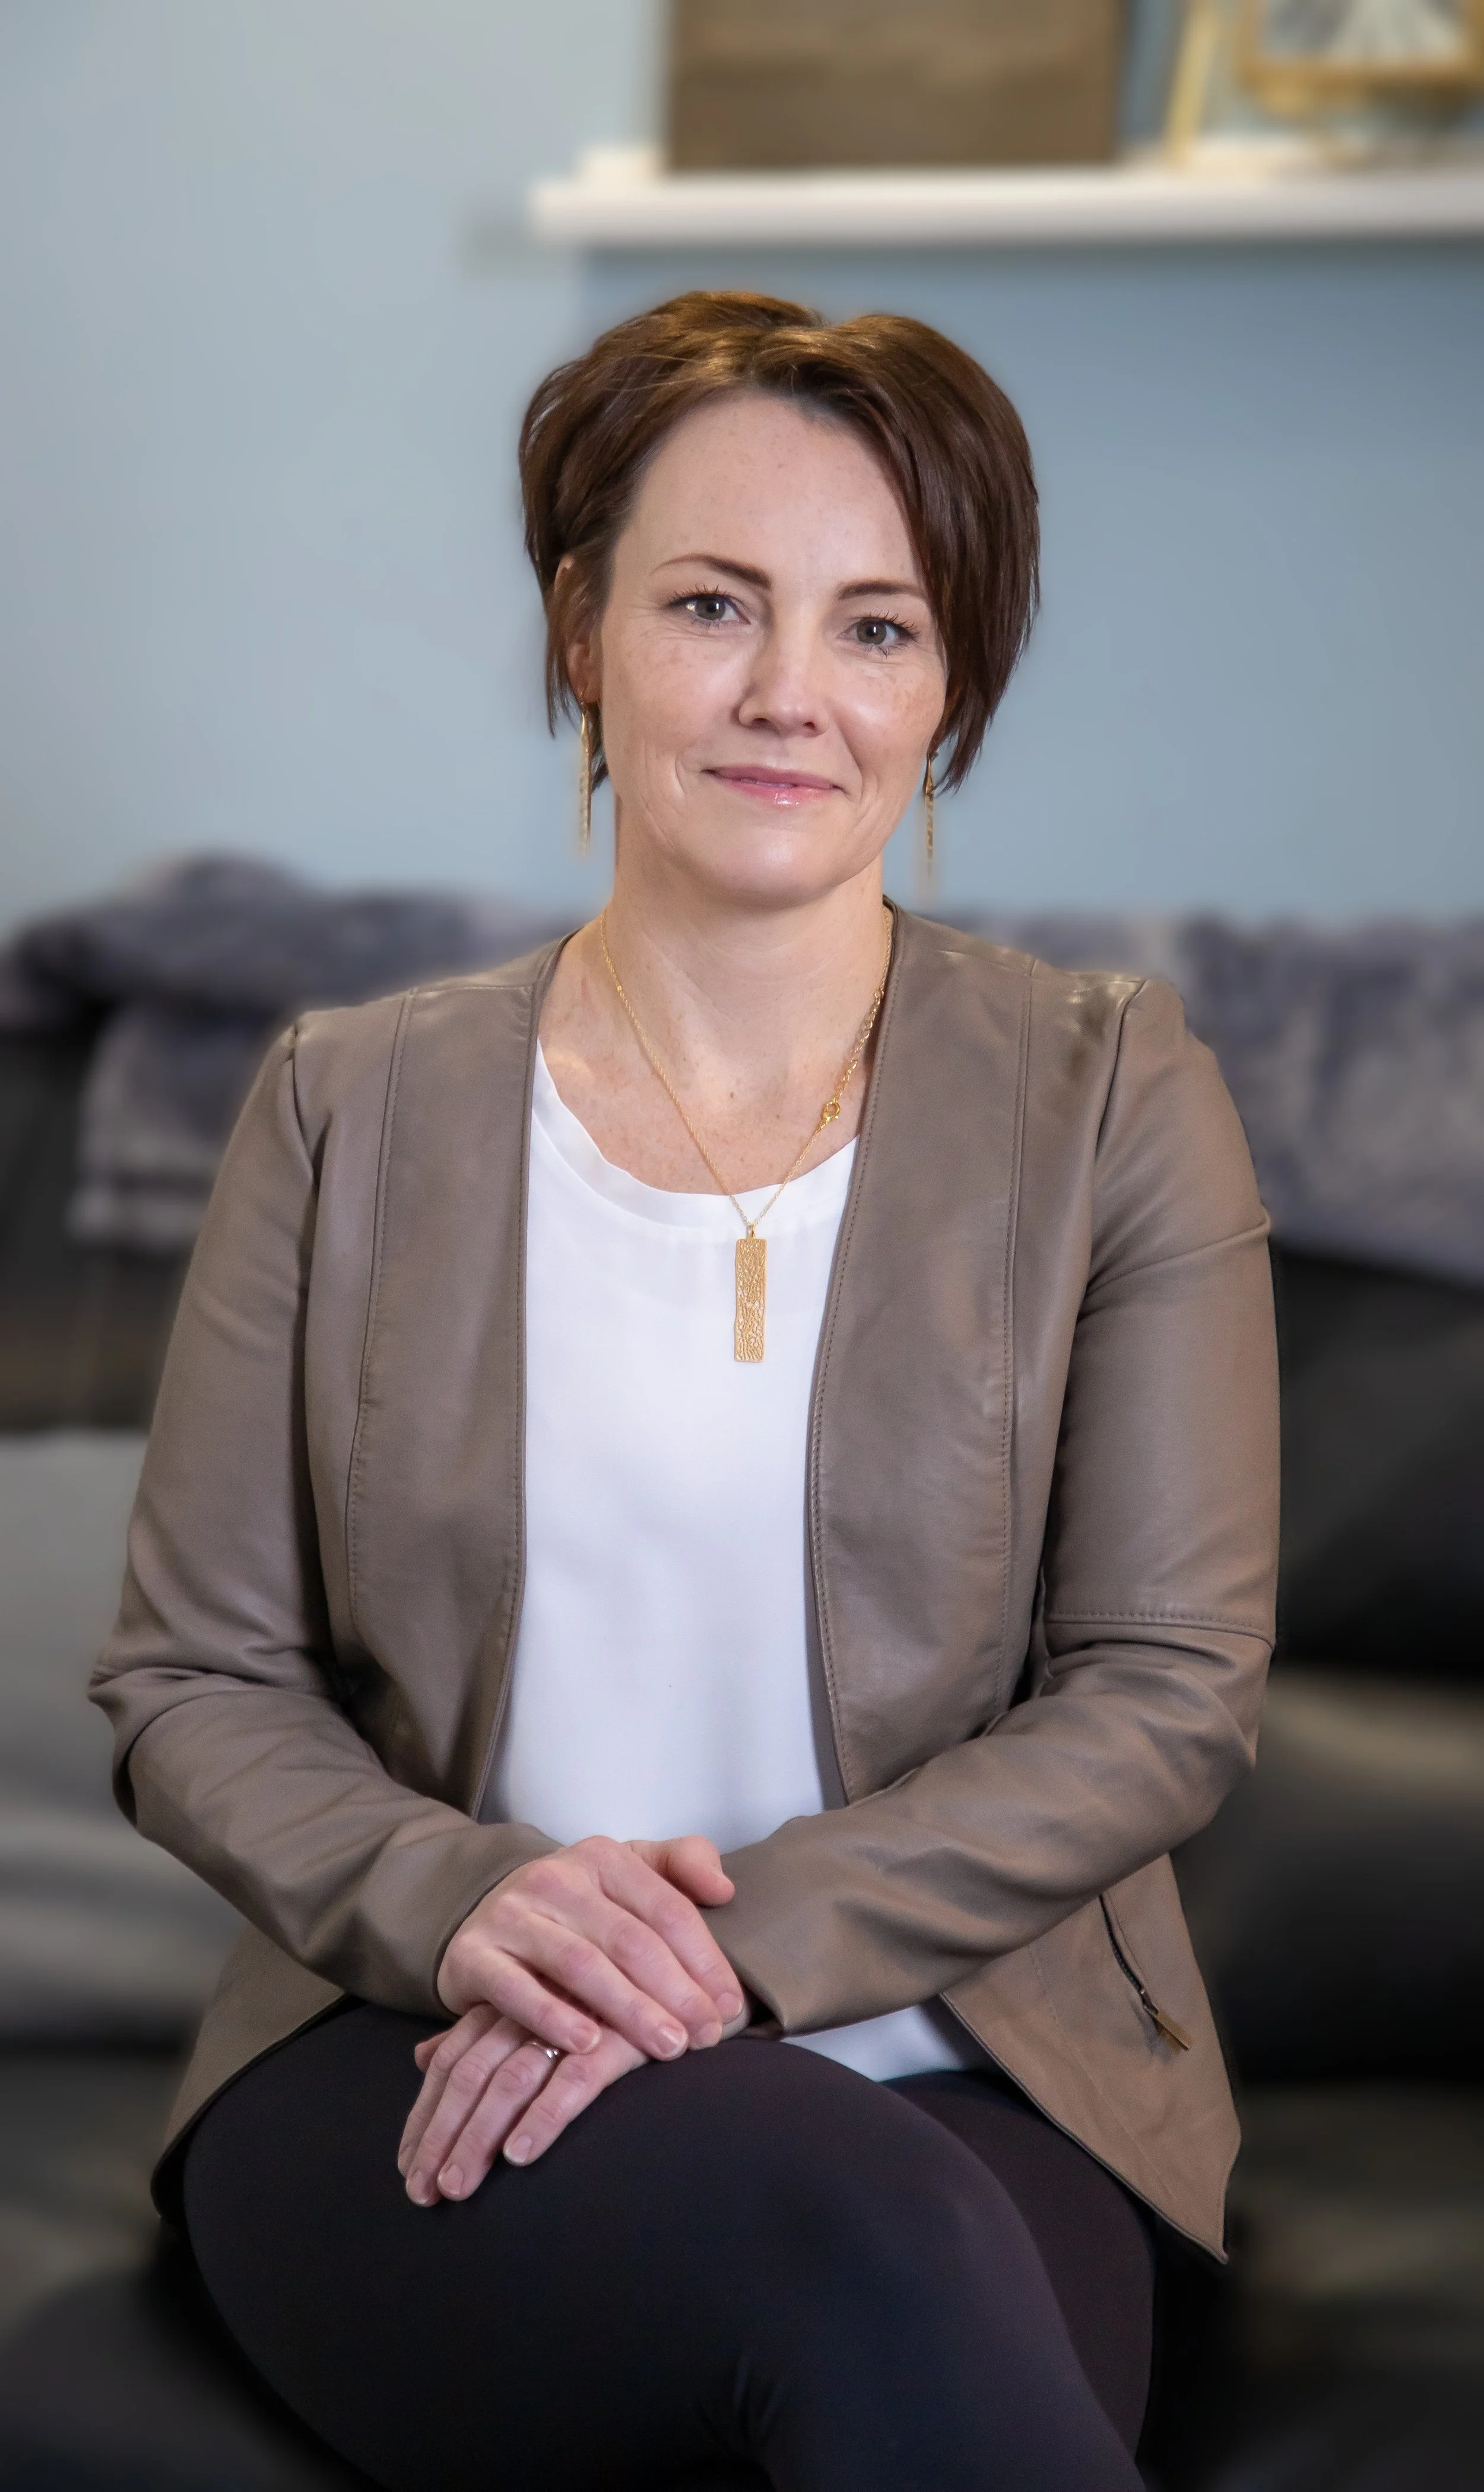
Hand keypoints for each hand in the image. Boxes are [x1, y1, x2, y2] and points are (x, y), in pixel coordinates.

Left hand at [398, 2005, 644, 2202]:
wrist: (694, 1981)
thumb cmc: (612, 2005)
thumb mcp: (541, 2014)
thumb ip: (483, 2034)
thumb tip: (421, 2056)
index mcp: (512, 2002)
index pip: (452, 2061)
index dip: (426, 2115)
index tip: (407, 2168)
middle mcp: (535, 2006)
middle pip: (470, 2074)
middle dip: (441, 2136)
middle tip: (423, 2192)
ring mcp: (577, 2020)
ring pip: (510, 2080)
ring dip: (478, 2136)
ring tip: (458, 2185)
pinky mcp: (621, 2036)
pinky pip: (575, 2080)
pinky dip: (545, 2116)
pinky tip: (522, 2155)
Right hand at [436, 1834, 741, 2062]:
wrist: (487, 1922)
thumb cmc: (578, 1910)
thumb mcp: (630, 1873)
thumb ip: (682, 1866)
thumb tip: (724, 1890)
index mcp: (602, 1856)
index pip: (667, 1908)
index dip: (705, 1959)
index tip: (730, 2005)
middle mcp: (555, 1878)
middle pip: (629, 1940)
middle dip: (675, 1992)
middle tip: (706, 2036)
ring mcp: (510, 1914)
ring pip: (581, 1965)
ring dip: (629, 2009)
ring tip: (666, 2046)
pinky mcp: (473, 1954)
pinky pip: (515, 1988)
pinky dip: (552, 2017)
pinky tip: (587, 2045)